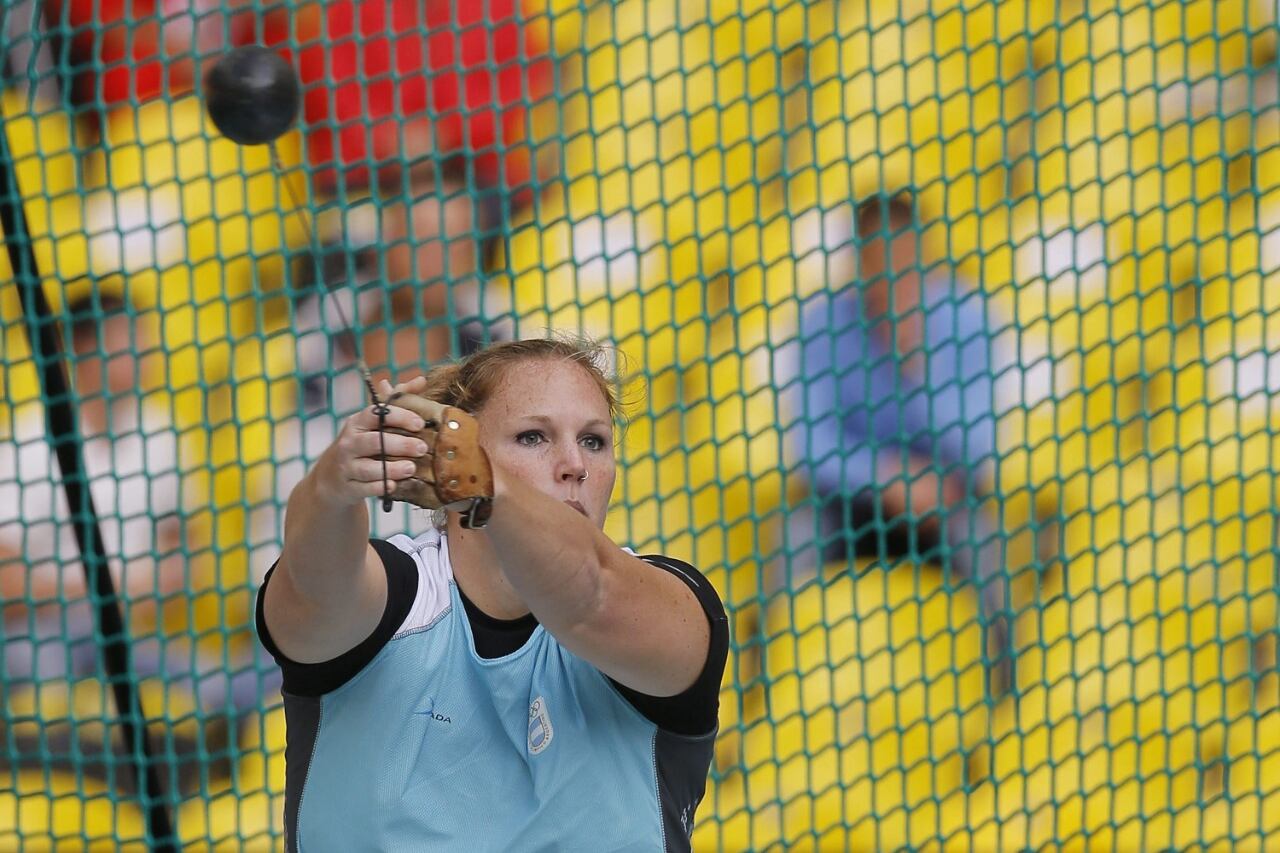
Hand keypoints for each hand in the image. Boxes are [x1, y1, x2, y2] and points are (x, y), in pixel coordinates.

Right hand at [311, 377, 432, 506]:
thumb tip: (421, 380)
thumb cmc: (361, 444)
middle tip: (422, 447)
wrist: (331, 479)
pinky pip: (365, 488)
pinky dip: (380, 487)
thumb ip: (396, 401)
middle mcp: (349, 443)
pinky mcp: (348, 488)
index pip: (376, 415)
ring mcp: (346, 466)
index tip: (420, 423)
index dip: (399, 417)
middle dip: (400, 444)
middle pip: (374, 441)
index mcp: (357, 423)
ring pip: (369, 468)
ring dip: (392, 468)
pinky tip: (394, 485)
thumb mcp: (373, 423)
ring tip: (411, 467)